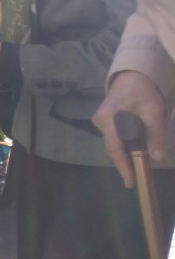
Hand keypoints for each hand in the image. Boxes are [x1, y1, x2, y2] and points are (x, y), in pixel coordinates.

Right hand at [92, 70, 167, 187]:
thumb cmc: (143, 91)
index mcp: (110, 118)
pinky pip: (113, 139)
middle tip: (135, 179)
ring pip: (112, 144)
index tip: (131, 183)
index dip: (124, 166)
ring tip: (136, 168)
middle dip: (124, 164)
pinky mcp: (103, 120)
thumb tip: (158, 158)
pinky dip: (123, 147)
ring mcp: (99, 120)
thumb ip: (156, 134)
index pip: (115, 148)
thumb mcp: (154, 111)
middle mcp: (100, 121)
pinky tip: (132, 152)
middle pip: (112, 149)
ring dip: (124, 155)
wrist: (131, 76)